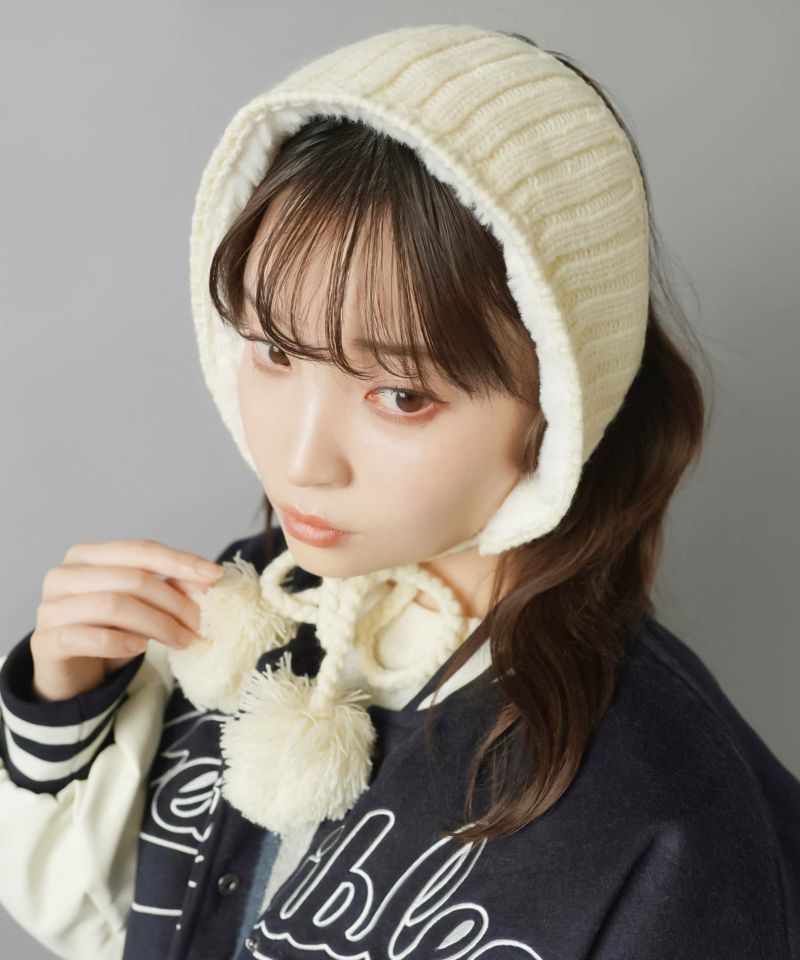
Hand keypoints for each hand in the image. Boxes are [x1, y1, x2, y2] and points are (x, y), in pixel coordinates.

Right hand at [29, 539, 222, 700]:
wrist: (68, 673)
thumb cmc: (107, 630)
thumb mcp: (140, 606)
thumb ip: (166, 587)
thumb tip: (207, 578)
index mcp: (88, 556)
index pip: (140, 550)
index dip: (180, 561)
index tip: (214, 576)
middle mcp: (65, 575)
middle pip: (132, 579)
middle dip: (174, 602)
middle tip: (200, 625)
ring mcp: (51, 608)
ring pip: (113, 605)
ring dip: (157, 625)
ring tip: (183, 640)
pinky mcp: (46, 641)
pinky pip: (86, 636)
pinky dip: (119, 641)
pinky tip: (140, 648)